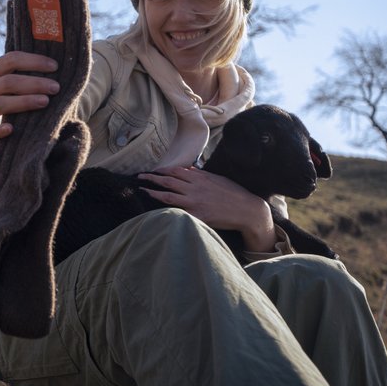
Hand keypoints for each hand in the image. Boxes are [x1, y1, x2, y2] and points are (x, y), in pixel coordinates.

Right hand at [0, 51, 59, 145]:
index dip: (34, 61)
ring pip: (0, 104)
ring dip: (25, 102)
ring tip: (46, 101)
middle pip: (7, 82)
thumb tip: (53, 64)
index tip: (55, 66)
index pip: (10, 60)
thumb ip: (19, 72)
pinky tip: (12, 129)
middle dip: (35, 83)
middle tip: (56, 87)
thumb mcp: (1, 81)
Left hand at [137, 167, 276, 252]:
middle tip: (139, 177)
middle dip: (152, 179)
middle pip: (168, 181)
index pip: (175, 171)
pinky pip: (178, 213)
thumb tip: (186, 170)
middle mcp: (195, 188)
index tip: (152, 171)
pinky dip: (166, 211)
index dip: (161, 170)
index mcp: (200, 178)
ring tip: (143, 191)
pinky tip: (156, 211)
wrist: (247, 210)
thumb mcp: (216, 178)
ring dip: (153, 193)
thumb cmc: (233, 193)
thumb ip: (200, 175)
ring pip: (168, 196)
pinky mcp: (198, 216)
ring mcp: (195, 202)